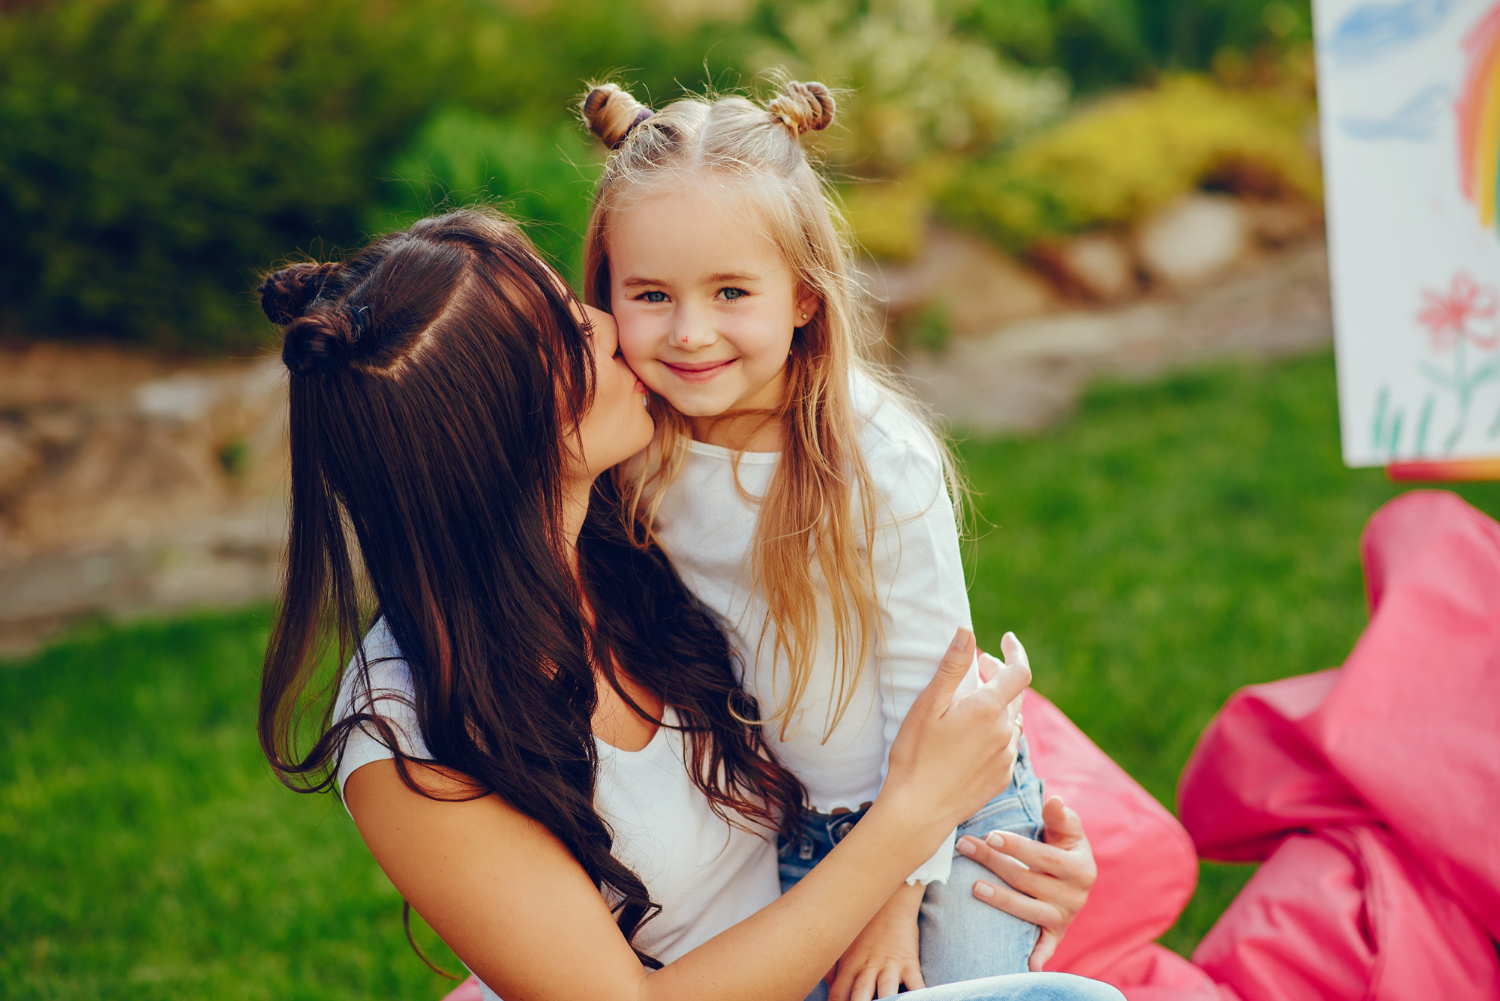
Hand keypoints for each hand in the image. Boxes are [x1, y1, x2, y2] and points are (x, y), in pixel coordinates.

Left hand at [825, 883, 924, 1000]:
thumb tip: (829, 987)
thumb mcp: (843, 945)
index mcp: (849, 965)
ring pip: (886, 993)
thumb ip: (834, 968)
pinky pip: (916, 985)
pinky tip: (917, 1000)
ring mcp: (889, 966)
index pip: (837, 995)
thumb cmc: (864, 926)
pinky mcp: (909, 963)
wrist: (889, 900)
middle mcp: (867, 968)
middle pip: (859, 997)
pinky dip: (918, 995)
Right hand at [883, 629, 1029, 834]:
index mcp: (988, 710)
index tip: (1006, 638)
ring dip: (998, 704)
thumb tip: (967, 631)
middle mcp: (1005, 733)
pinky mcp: (1001, 777)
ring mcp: (1005, 757)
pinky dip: (996, 730)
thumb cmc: (916, 755)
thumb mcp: (927, 705)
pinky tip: (973, 735)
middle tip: (977, 665)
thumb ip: (951, 667)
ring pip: (1012, 720)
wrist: (918, 811)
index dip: (1015, 651)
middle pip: (1014, 694)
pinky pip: (1007, 745)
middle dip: (999, 675)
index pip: (1019, 671)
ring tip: (973, 700)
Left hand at [956, 794, 1096, 970]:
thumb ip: (1059, 816)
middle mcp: (1076, 896)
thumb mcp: (1066, 828)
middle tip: (966, 846)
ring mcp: (1064, 917)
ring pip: (1026, 911)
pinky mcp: (1055, 934)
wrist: (1070, 873)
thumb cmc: (1061, 844)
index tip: (990, 835)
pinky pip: (1045, 946)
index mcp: (1081, 868)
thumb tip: (1054, 801)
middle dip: (993, 862)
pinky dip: (1037, 956)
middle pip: (1027, 880)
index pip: (1044, 857)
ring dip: (999, 900)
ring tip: (973, 886)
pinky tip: (1025, 963)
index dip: (1016, 846)